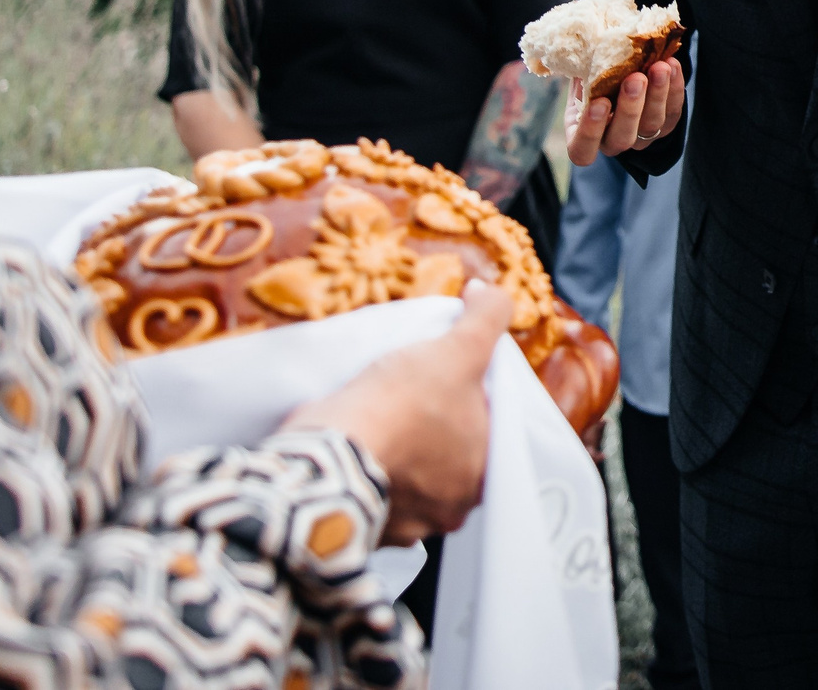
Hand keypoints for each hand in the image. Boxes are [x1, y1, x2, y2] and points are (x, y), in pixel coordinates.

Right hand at [282, 280, 514, 543]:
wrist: (328, 456)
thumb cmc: (401, 406)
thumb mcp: (459, 349)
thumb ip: (486, 318)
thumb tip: (489, 294)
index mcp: (482, 476)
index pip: (486, 428)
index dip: (467, 395)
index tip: (442, 378)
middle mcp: (450, 508)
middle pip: (447, 452)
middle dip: (431, 425)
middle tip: (410, 393)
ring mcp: (404, 523)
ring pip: (407, 473)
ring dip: (396, 447)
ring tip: (380, 411)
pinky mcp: (359, 523)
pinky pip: (369, 487)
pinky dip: (364, 464)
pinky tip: (356, 437)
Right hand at [564, 57, 685, 167]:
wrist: (623, 70)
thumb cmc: (593, 73)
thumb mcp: (580, 71)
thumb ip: (581, 68)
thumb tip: (586, 46)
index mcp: (581, 133)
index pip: (582, 150)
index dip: (590, 132)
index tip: (599, 103)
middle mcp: (612, 141)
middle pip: (622, 139)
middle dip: (630, 108)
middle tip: (635, 79)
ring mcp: (641, 136)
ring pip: (651, 125)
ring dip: (657, 95)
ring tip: (659, 67)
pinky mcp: (666, 125)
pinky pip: (673, 112)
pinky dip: (674, 88)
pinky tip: (672, 64)